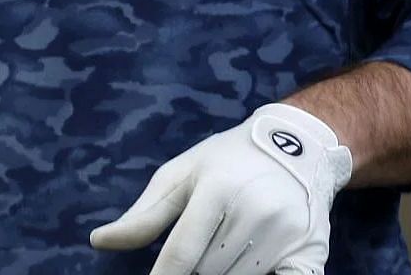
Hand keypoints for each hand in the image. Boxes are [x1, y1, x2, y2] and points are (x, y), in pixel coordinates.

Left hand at [90, 103, 352, 274]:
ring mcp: (287, 233)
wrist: (297, 148)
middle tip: (202, 246)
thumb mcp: (180, 175)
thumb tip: (98, 242)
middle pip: (207, 271)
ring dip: (226, 272)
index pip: (181, 253)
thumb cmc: (227, 162)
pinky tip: (251, 264)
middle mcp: (254, 211)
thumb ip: (143, 215)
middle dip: (195, 270)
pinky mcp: (312, 251)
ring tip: (227, 246)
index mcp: (216, 189)